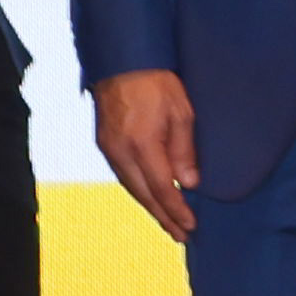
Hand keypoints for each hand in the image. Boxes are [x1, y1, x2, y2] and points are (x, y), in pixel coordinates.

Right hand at [96, 68, 201, 240]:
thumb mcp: (182, 112)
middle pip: (144, 195)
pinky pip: (123, 176)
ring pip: (131, 188)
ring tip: (168, 223)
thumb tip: (188, 184)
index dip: (176, 210)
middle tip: (181, 235)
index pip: (162, 188)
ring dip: (150, 207)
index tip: (191, 226)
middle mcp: (120, 151)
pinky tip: (150, 198)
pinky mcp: (104, 143)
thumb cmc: (157, 81)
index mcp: (142, 144)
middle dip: (163, 217)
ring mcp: (108, 149)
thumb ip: (184, 150)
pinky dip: (138, 191)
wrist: (122, 59)